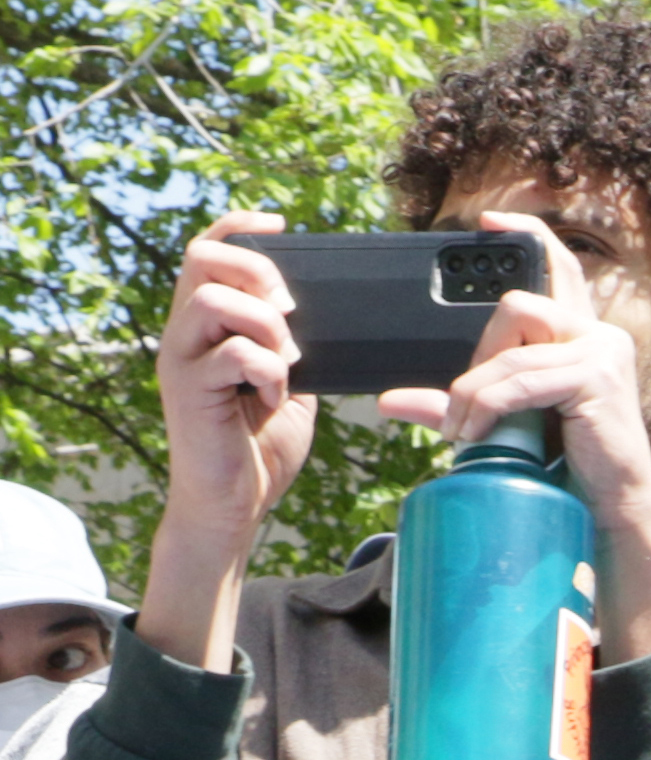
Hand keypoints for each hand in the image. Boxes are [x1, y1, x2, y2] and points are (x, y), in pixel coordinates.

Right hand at [139, 221, 317, 670]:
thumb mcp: (290, 384)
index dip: (240, 227)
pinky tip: (275, 399)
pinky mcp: (188, 390)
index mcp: (207, 324)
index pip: (209, 250)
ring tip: (287, 361)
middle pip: (202, 258)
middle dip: (257, 272)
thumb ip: (295, 346)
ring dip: (265, 325)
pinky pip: (232, 354)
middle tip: (291, 310)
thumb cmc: (260, 445)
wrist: (234, 504)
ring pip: (213, 300)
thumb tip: (326, 314)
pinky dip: (268, 371)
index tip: (280, 223)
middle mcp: (185, 332)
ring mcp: (182, 358)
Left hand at [377, 216, 650, 665]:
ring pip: (512, 343)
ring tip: (464, 432)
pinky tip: (475, 435)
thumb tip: (388, 402)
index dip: (526, 238)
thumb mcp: (506, 423)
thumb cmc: (567, 471)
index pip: (558, 269)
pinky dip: (488, 405)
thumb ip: (456, 403)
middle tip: (468, 407)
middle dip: (479, 356)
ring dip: (476, 389)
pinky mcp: (596, 381)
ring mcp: (603, 355)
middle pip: (514, 306)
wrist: (609, 517)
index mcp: (583, 337)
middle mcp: (599, 336)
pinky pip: (520, 378)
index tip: (486, 223)